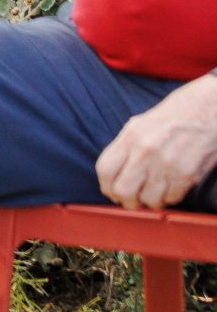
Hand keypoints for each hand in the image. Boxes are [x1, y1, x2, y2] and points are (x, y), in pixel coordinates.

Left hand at [96, 76, 216, 208]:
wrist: (208, 110)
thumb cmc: (174, 116)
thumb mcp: (140, 125)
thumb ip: (125, 147)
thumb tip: (113, 173)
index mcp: (131, 137)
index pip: (105, 170)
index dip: (106, 186)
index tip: (111, 191)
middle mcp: (146, 152)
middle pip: (123, 190)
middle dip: (126, 200)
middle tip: (132, 200)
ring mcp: (167, 165)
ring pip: (149, 199)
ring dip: (150, 201)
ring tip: (154, 193)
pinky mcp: (188, 175)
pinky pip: (172, 198)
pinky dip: (170, 197)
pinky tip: (171, 187)